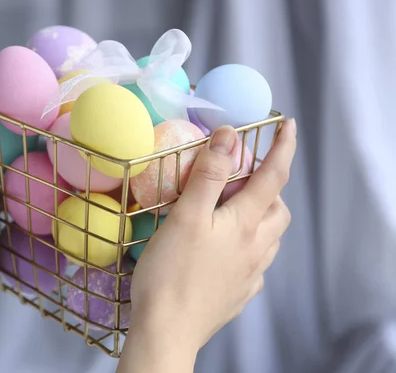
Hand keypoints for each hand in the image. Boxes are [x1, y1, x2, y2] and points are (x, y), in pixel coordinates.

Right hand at [119, 120, 296, 370]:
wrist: (167, 331)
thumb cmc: (172, 271)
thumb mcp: (187, 216)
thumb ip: (209, 175)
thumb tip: (229, 137)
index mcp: (246, 224)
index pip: (273, 176)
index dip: (283, 147)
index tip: (289, 125)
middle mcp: (257, 248)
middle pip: (278, 209)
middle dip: (269, 188)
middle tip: (242, 180)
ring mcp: (251, 274)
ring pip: (269, 237)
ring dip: (260, 217)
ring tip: (231, 213)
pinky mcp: (239, 293)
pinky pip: (255, 262)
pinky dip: (248, 245)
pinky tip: (224, 250)